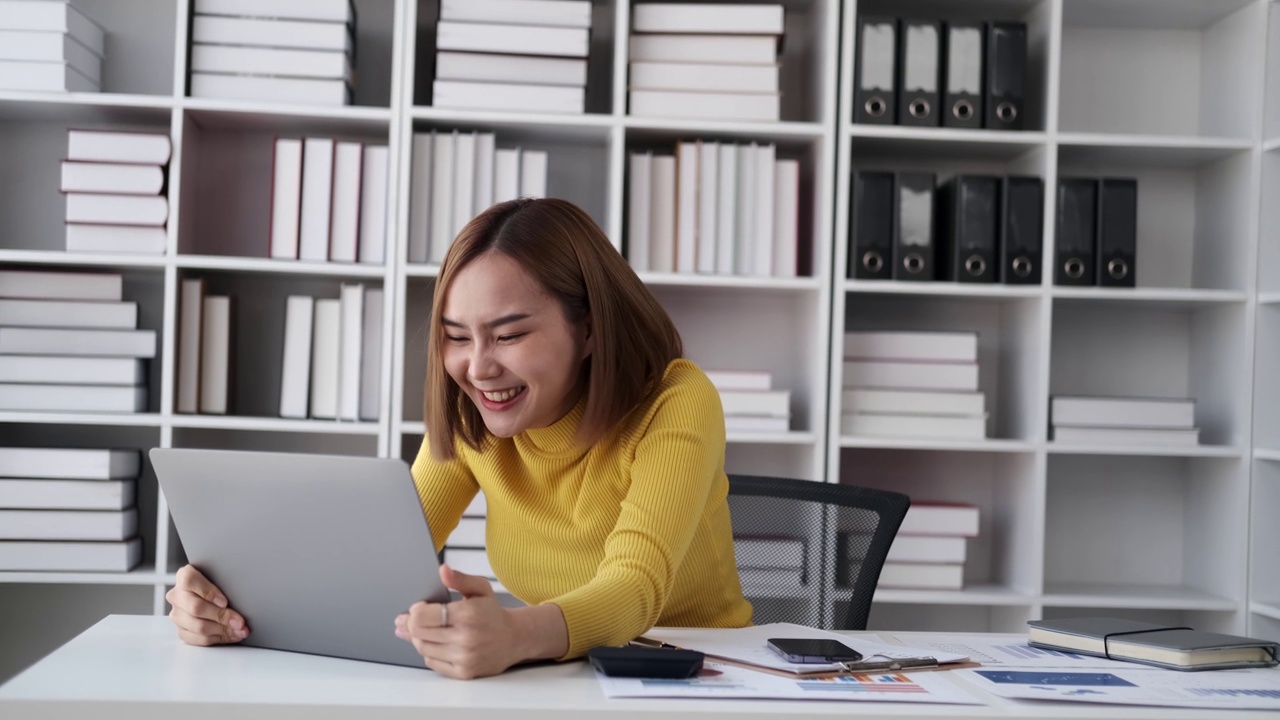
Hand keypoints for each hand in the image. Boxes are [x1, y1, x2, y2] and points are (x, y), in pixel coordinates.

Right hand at [166, 564, 248, 646]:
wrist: (210, 593)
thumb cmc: (219, 582)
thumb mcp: (221, 575)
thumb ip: (225, 580)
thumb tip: (243, 595)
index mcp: (184, 576)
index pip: (191, 581)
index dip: (209, 592)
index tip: (225, 602)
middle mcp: (177, 595)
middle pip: (196, 608)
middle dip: (222, 616)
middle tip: (240, 621)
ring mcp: (177, 614)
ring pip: (198, 626)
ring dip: (223, 630)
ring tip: (240, 631)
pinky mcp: (182, 630)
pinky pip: (199, 639)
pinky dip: (218, 638)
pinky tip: (232, 635)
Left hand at [394, 564, 524, 678]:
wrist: (514, 639)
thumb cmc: (493, 613)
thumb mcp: (481, 588)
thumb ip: (459, 579)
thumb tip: (443, 570)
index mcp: (467, 614)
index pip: (422, 616)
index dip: (414, 611)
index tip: (417, 607)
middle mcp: (465, 638)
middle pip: (419, 633)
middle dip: (410, 624)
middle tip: (406, 619)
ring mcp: (464, 657)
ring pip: (423, 648)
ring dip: (418, 638)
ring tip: (419, 630)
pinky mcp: (463, 672)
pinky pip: (432, 662)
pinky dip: (429, 652)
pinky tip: (434, 643)